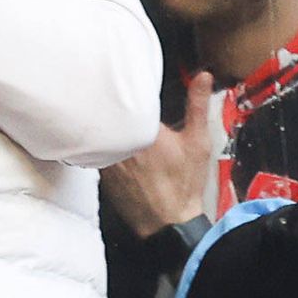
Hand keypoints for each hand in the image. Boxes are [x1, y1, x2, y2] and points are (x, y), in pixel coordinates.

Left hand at [103, 73, 220, 238]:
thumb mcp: (198, 142)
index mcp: (143, 129)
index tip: (121, 76)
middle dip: (109, 102)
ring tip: (100, 109)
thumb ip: (197, 106)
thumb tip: (203, 77)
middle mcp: (119, 141)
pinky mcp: (98, 169)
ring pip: (98, 128)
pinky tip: (105, 139)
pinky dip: (98, 141)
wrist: (167, 221)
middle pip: (107, 111)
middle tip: (104, 86)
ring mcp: (105, 156)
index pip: (126, 98)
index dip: (123, 85)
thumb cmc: (184, 183)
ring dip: (100, 121)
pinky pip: (94, 147)